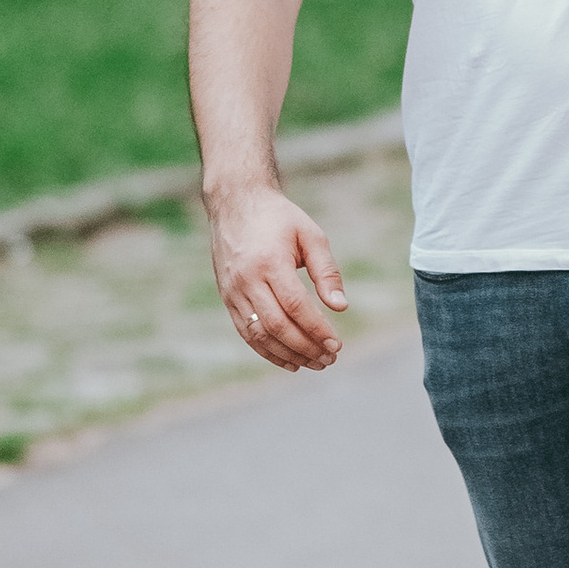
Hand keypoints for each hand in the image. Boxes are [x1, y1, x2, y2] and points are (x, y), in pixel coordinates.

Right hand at [208, 182, 347, 370]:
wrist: (236, 203)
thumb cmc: (280, 218)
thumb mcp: (311, 235)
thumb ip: (327, 271)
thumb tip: (341, 307)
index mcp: (269, 262)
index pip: (295, 306)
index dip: (316, 329)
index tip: (337, 345)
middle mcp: (246, 280)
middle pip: (277, 325)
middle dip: (306, 347)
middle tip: (330, 359)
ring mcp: (233, 291)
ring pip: (259, 334)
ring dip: (288, 354)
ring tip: (314, 364)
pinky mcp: (227, 298)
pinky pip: (246, 333)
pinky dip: (267, 351)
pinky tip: (290, 361)